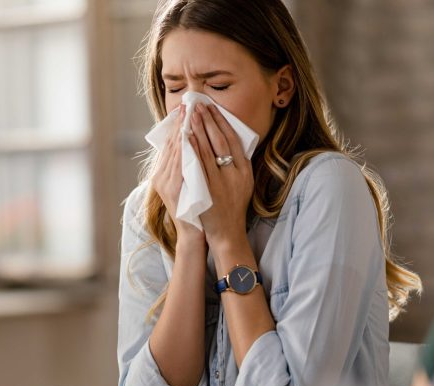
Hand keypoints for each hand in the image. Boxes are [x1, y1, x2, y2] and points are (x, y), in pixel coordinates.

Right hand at [150, 105, 204, 245]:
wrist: (194, 232)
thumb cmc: (195, 207)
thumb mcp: (189, 182)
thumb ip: (188, 165)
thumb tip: (193, 142)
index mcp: (163, 173)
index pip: (171, 143)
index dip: (178, 124)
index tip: (186, 108)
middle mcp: (160, 177)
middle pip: (171, 144)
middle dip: (181, 123)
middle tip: (189, 104)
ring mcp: (165, 184)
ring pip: (174, 152)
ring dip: (183, 132)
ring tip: (191, 115)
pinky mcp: (172, 191)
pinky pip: (179, 166)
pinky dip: (185, 151)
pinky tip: (191, 138)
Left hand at [186, 103, 253, 252]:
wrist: (227, 232)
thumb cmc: (232, 206)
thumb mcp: (243, 183)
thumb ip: (237, 164)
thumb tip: (228, 141)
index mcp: (245, 170)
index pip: (233, 139)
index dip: (222, 122)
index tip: (212, 108)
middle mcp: (236, 173)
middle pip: (221, 140)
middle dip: (209, 120)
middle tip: (199, 104)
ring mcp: (222, 182)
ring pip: (209, 150)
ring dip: (199, 130)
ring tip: (191, 114)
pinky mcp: (209, 190)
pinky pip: (200, 165)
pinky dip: (194, 149)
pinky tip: (188, 137)